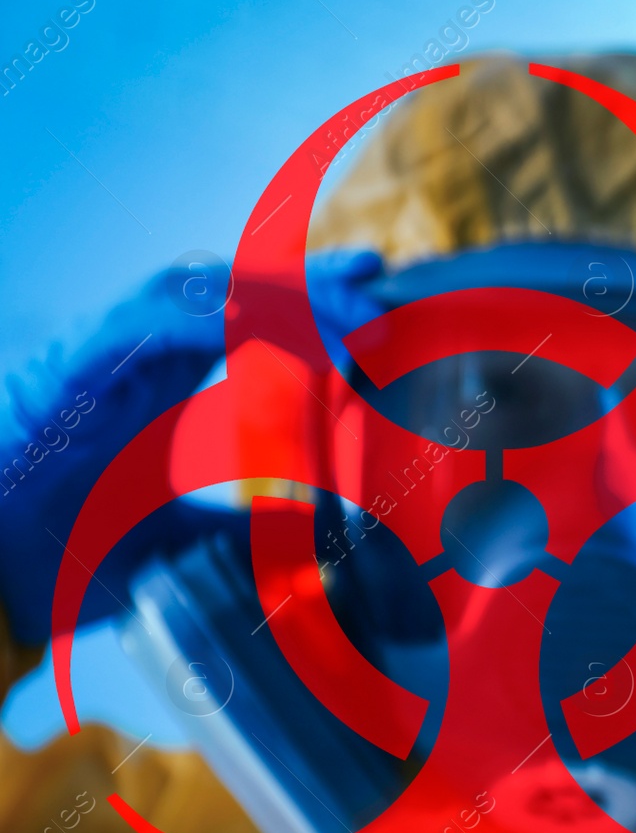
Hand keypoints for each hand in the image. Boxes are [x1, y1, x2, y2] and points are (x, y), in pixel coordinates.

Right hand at [0, 250, 384, 646]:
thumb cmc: (59, 549)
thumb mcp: (176, 539)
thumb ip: (234, 532)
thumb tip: (310, 551)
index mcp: (165, 380)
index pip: (253, 319)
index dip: (315, 302)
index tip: (378, 298)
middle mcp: (139, 355)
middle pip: (235, 288)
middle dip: (309, 281)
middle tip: (376, 283)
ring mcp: (104, 356)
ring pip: (197, 291)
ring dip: (272, 295)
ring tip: (339, 314)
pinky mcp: (69, 372)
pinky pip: (139, 325)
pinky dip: (200, 320)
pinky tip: (252, 326)